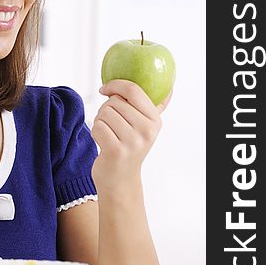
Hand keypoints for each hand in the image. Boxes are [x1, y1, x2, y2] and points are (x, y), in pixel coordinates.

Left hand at [91, 79, 171, 193]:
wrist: (120, 179)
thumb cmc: (129, 147)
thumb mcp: (145, 128)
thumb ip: (154, 108)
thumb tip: (169, 90)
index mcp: (155, 120)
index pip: (133, 90)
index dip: (115, 85)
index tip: (104, 89)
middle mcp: (147, 131)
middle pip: (114, 102)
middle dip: (105, 109)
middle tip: (110, 124)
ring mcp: (133, 142)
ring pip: (104, 113)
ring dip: (99, 121)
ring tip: (108, 133)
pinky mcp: (116, 151)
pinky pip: (98, 127)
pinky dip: (96, 132)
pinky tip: (103, 142)